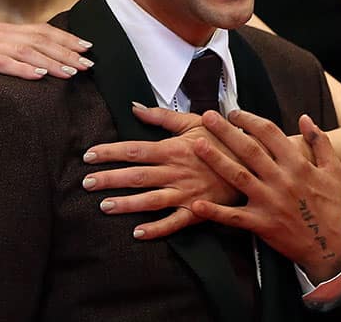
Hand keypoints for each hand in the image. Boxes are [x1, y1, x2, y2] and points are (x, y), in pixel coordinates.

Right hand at [0, 22, 93, 107]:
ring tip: (69, 72)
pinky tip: (38, 75)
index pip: (42, 32)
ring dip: (49, 60)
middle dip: (65, 51)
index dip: (67, 39)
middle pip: (37, 39)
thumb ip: (21, 61)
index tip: (88, 50)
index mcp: (4, 33)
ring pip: (22, 49)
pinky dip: (21, 68)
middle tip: (86, 64)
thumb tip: (55, 66)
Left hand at [80, 104, 241, 238]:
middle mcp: (175, 172)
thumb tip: (134, 107)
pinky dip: (156, 229)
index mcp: (172, 149)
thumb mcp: (193, 122)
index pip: (134, 150)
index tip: (89, 156)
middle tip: (86, 183)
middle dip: (109, 179)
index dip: (109, 153)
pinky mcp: (197, 211)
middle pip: (136, 176)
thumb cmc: (222, 140)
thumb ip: (161, 116)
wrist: (254, 162)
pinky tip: (138, 233)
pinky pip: (174, 222)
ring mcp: (185, 193)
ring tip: (104, 206)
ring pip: (150, 200)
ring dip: (126, 204)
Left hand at [190, 110, 340, 283]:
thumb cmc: (331, 206)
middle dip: (226, 131)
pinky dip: (215, 211)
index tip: (234, 113)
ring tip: (198, 145)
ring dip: (216, 160)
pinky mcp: (261, 223)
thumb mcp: (333, 170)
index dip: (249, 120)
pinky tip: (197, 204)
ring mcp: (270, 202)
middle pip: (249, 150)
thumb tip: (305, 118)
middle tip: (208, 118)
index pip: (270, 133)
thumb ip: (320, 142)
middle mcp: (282, 180)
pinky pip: (234, 216)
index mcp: (297, 165)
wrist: (330, 246)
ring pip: (238, 176)